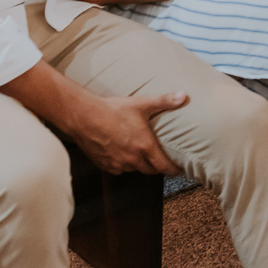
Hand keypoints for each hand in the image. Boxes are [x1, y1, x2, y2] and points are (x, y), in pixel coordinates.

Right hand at [67, 92, 187, 174]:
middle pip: (150, 170)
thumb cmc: (114, 110)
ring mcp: (117, 163)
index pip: (163, 166)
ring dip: (140, 164)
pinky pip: (118, 169)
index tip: (180, 170)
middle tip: (162, 160)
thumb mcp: (142, 103)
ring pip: (134, 169)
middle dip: (157, 166)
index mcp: (145, 147)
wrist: (84, 117)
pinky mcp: (104, 164)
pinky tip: (123, 154)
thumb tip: (183, 96)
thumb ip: (165, 101)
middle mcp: (132, 159)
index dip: (173, 170)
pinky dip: (123, 164)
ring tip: (143, 155)